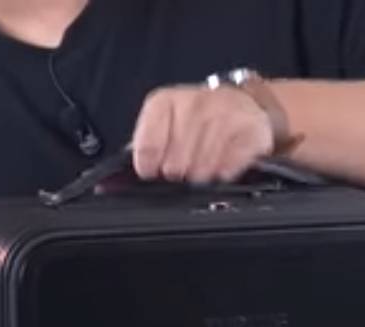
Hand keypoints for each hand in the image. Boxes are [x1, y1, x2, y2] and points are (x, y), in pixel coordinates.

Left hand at [130, 83, 274, 185]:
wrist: (243, 104)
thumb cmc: (195, 120)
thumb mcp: (164, 125)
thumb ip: (143, 150)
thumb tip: (112, 186)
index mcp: (165, 102)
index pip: (148, 145)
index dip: (148, 167)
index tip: (153, 174)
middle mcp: (194, 103)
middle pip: (176, 160)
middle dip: (177, 173)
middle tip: (181, 172)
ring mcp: (225, 114)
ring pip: (204, 165)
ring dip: (201, 176)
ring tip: (201, 172)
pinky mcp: (251, 129)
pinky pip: (232, 163)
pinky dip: (225, 173)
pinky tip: (221, 170)